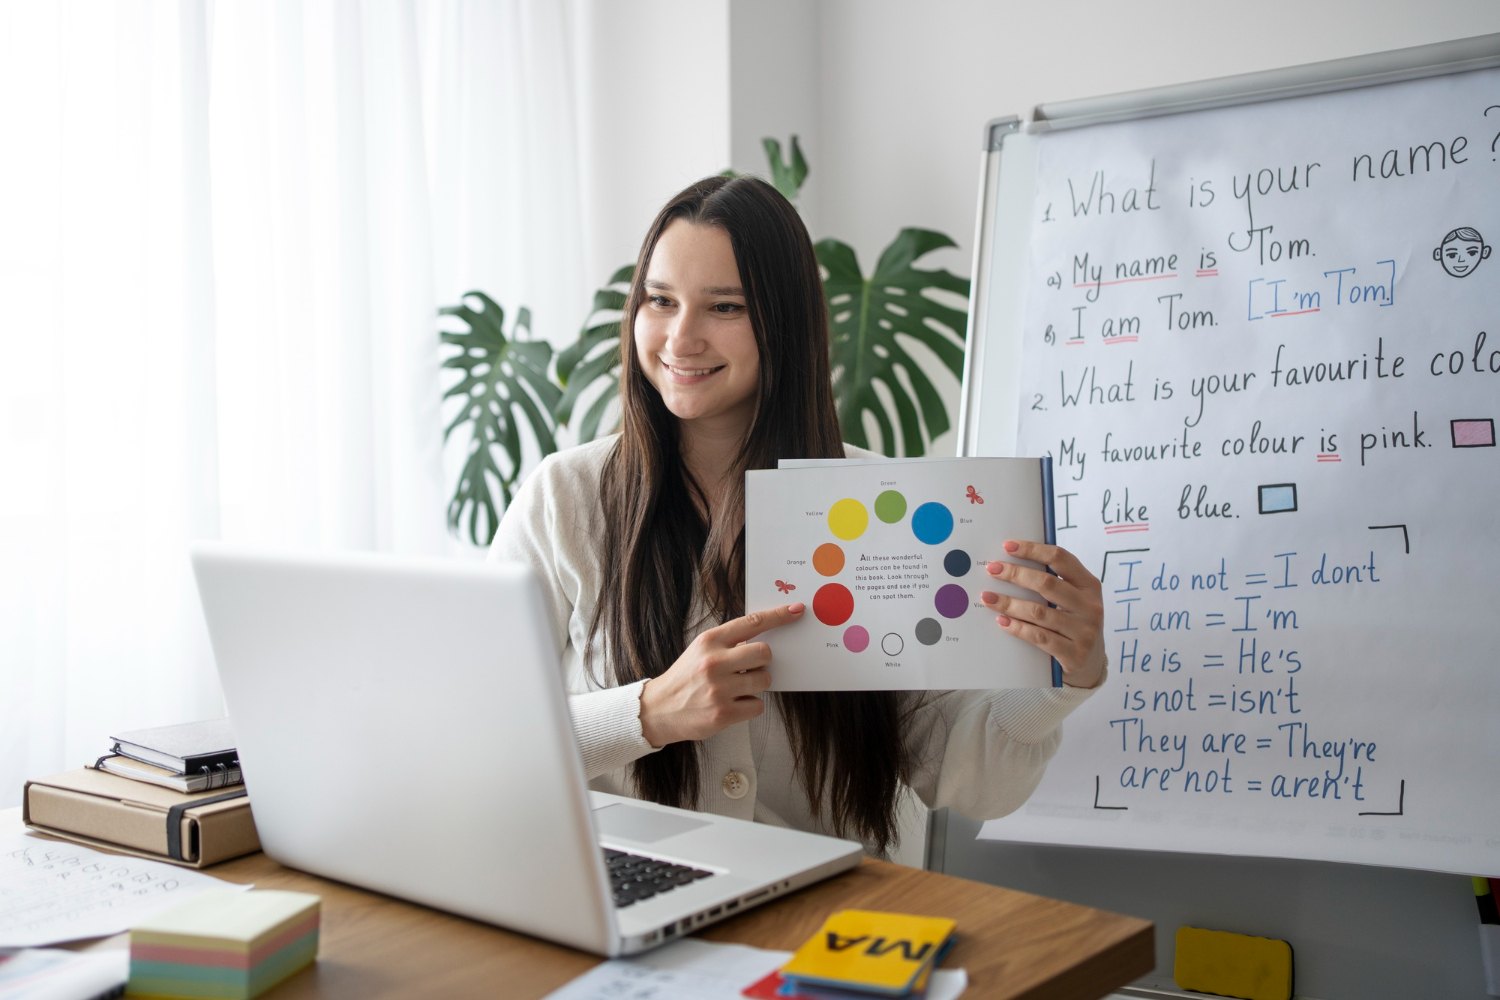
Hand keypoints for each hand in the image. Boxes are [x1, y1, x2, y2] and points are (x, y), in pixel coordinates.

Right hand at [638, 604, 804, 746]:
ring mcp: (719, 689)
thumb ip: (729, 642)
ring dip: (756, 684)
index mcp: (709, 641)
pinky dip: (750, 705)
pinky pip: (758, 705)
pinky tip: (732, 704)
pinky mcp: (723, 713)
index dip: (778, 615)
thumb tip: (765, 637)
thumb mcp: (701, 650)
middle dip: (763, 661)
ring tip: (736, 688)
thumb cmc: (685, 678)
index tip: (796, 610)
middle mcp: (714, 663)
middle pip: (765, 653)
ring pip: (764, 680)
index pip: (752, 623)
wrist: (658, 709)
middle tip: (749, 667)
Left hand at [980, 540, 1105, 688]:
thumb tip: (1012, 563)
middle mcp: (1090, 606)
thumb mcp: (1073, 600)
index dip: (1033, 550)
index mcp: (1090, 585)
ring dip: (1009, 603)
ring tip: (988, 597)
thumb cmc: (1074, 624)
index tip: (1008, 546)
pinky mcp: (1074, 654)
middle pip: (1047, 583)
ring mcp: (1084, 631)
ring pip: (1039, 612)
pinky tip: (1002, 621)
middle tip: (992, 570)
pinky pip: (1039, 637)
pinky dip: (1018, 628)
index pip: (1061, 559)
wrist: (1091, 664)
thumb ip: (1053, 583)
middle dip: (1015, 574)